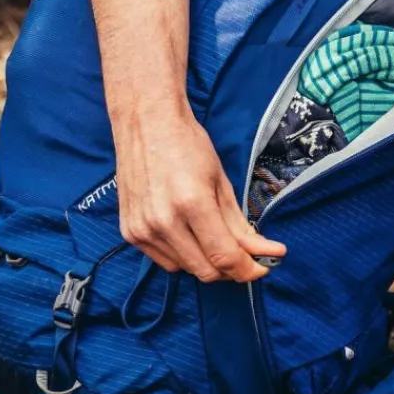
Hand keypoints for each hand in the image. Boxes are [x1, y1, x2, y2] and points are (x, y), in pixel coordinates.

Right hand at [114, 109, 285, 281]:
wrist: (146, 123)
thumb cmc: (187, 145)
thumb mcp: (221, 182)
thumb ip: (240, 223)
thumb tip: (264, 252)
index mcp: (192, 204)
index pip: (224, 257)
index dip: (249, 269)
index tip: (265, 266)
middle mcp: (163, 222)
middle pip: (206, 271)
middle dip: (231, 269)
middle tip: (246, 255)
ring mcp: (142, 229)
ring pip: (185, 269)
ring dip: (207, 262)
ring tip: (216, 238)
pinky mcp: (129, 232)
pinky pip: (164, 261)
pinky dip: (183, 256)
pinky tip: (190, 235)